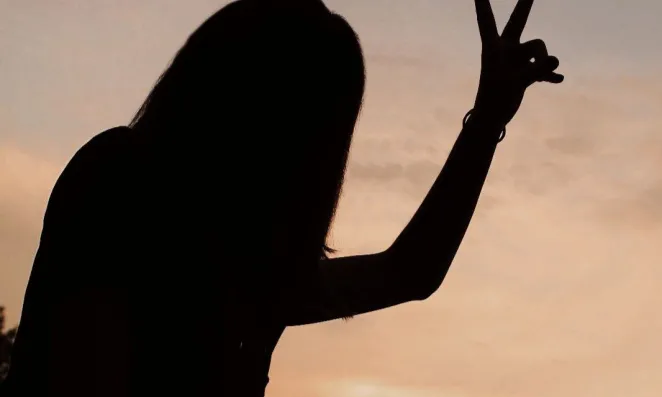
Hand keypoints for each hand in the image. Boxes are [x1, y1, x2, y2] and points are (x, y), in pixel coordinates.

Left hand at [473, 0, 562, 127]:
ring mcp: (516, 59)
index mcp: (493, 48)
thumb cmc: (495, 99)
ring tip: (541, 78)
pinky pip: (544, 65)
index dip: (483, 4)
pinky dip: (549, 72)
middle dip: (525, 4)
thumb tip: (556, 60)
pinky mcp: (525, 70)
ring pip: (539, 49)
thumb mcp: (515, 83)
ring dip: (542, 63)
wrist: (491, 118)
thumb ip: (536, 70)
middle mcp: (505, 49)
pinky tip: (557, 80)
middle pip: (518, 20)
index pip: (487, 20)